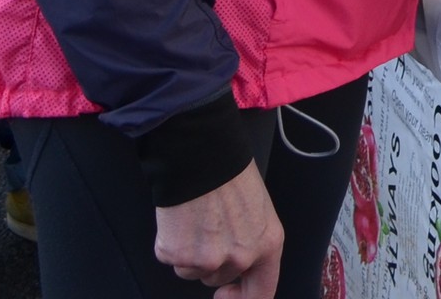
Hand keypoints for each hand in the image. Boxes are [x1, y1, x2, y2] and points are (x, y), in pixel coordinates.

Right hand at [154, 161, 279, 293]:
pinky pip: (173, 260)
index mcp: (268, 245)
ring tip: (197, 218)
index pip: (261, 293)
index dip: (242, 298)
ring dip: (192, 252)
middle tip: (210, 228)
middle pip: (219, 278)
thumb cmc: (231, 175)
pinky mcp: (177, 256)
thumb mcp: (259, 211)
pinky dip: (173, 243)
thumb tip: (243, 266)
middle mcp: (240, 258)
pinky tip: (181, 219)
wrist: (201, 156)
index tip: (228, 293)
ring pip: (194, 271)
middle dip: (213, 260)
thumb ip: (253, 243)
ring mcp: (207, 260)